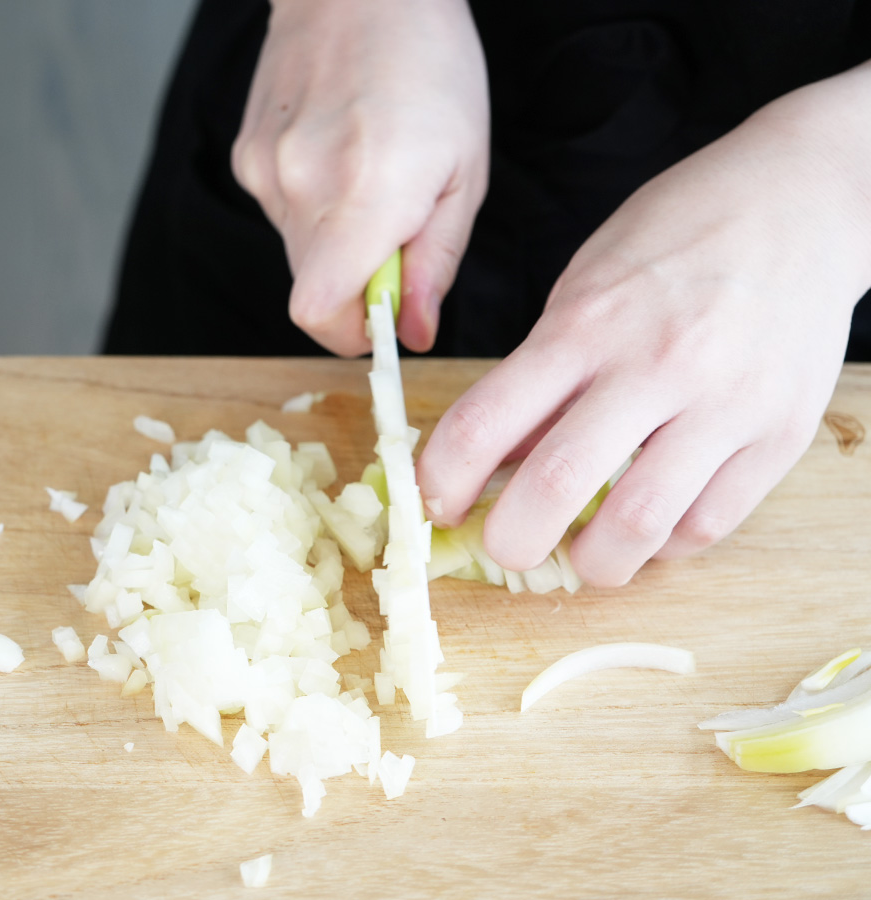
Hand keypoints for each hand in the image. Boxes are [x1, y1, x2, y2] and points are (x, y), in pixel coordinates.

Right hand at [232, 0, 488, 355]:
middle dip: (354, 283)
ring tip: (367, 176)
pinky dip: (311, 206)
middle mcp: (303, 186)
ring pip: (297, 253)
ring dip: (334, 240)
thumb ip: (437, 263)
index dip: (349, 333)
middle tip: (394, 231)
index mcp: (367, 193)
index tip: (382, 318)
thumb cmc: (432, 67)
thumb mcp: (465, 173)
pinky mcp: (247, 158)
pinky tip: (337, 155)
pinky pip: (282, 214)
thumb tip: (416, 334)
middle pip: (312, 290)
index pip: (319, 313)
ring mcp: (266, 171)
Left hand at [417, 62, 870, 585]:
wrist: (803, 200)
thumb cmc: (676, 238)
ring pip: (640, 525)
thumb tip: (498, 462)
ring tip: (581, 554)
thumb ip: (542, 375)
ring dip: (593, 562)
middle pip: (556, 486)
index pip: (484, 422)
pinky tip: (648, 528)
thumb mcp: (584, 287)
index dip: (442, 481)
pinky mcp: (780, 434)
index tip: (439, 502)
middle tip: (507, 546)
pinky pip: (708, 524)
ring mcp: (724, 403)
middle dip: (511, 541)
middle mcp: (652, 365)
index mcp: (584, 324)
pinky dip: (664, 545)